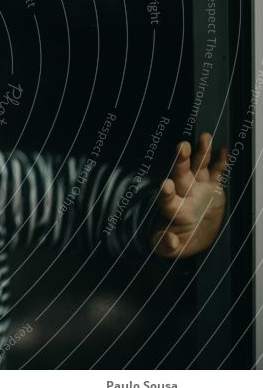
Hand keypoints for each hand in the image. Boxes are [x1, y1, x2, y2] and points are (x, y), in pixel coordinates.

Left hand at [152, 132, 227, 257]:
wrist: (193, 235)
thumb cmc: (179, 241)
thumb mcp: (170, 250)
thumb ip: (166, 246)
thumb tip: (170, 240)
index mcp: (173, 210)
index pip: (167, 200)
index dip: (166, 193)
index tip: (165, 185)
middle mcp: (184, 194)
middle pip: (180, 175)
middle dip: (180, 161)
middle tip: (181, 147)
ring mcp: (199, 188)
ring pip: (198, 167)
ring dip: (201, 153)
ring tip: (203, 138)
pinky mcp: (213, 187)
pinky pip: (217, 172)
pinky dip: (220, 162)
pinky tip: (223, 150)